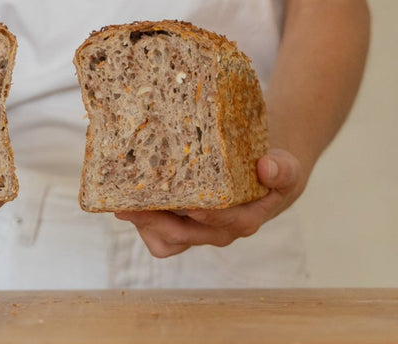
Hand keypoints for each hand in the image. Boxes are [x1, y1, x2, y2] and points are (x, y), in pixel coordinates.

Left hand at [114, 148, 305, 257]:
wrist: (261, 174)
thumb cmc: (271, 170)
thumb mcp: (285, 167)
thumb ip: (282, 169)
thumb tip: (267, 166)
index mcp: (244, 219)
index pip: (220, 221)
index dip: (200, 214)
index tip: (181, 203)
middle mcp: (218, 231)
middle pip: (182, 234)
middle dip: (154, 221)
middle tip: (128, 205)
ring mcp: (197, 230)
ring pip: (165, 239)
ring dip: (143, 224)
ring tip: (120, 204)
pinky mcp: (182, 224)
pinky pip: (159, 234)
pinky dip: (143, 221)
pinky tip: (127, 199)